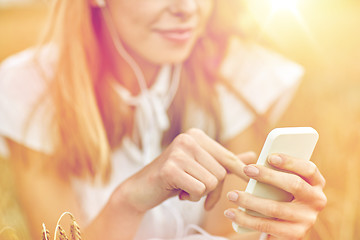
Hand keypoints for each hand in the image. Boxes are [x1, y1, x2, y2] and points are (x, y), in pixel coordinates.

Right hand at [117, 128, 255, 212]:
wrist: (142, 189)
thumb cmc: (173, 178)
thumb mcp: (200, 167)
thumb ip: (225, 161)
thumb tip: (252, 156)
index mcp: (197, 136)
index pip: (227, 157)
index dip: (241, 172)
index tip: (253, 181)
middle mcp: (188, 139)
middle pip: (221, 173)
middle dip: (213, 190)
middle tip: (197, 192)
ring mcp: (178, 152)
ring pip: (211, 182)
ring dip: (200, 194)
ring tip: (184, 188)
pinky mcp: (171, 168)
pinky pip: (198, 189)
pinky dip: (191, 197)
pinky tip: (178, 192)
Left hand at [224, 154, 326, 239]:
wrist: (283, 230)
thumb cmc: (280, 197)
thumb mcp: (283, 184)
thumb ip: (275, 171)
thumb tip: (251, 158)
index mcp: (316, 184)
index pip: (309, 169)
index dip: (290, 161)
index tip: (270, 157)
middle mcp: (316, 201)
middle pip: (294, 185)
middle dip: (268, 176)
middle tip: (246, 169)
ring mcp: (307, 220)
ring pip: (275, 208)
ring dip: (249, 200)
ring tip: (232, 195)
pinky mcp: (294, 236)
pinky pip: (266, 226)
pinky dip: (245, 219)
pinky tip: (231, 213)